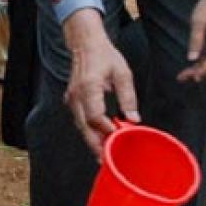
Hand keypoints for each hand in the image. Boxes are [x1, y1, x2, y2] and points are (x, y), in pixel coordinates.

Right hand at [62, 8, 138, 156]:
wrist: (85, 44)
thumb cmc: (105, 56)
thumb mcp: (122, 73)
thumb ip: (128, 96)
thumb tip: (133, 118)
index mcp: (88, 87)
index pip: (94, 116)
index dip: (105, 129)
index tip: (117, 136)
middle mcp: (76, 96)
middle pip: (84, 127)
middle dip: (95, 145)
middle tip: (105, 160)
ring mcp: (72, 100)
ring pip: (80, 127)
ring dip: (91, 141)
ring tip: (103, 154)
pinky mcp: (72, 102)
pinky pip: (80, 121)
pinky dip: (88, 131)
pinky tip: (98, 139)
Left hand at [178, 0, 205, 83]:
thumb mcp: (199, 21)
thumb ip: (196, 40)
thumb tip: (191, 58)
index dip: (205, 69)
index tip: (195, 77)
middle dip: (199, 73)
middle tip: (182, 78)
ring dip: (197, 71)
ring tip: (181, 78)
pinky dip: (198, 66)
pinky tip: (186, 72)